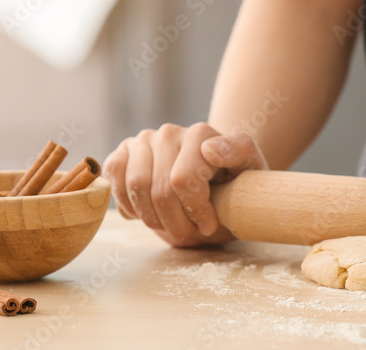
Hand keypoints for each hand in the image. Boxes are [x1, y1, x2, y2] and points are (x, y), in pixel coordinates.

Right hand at [103, 123, 267, 246]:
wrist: (212, 184)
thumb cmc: (233, 182)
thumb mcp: (250, 170)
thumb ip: (239, 153)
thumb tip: (210, 148)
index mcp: (201, 134)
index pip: (184, 181)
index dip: (194, 212)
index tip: (208, 224)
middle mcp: (170, 132)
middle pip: (160, 190)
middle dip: (174, 223)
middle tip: (188, 233)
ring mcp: (145, 140)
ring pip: (136, 186)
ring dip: (151, 218)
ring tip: (170, 224)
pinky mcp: (125, 151)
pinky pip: (114, 176)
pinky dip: (127, 203)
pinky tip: (145, 211)